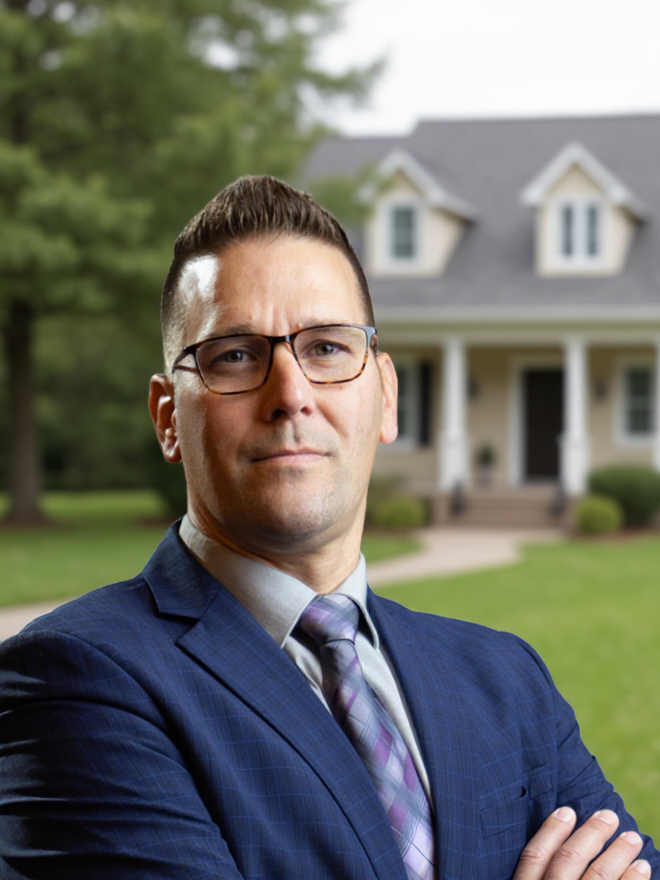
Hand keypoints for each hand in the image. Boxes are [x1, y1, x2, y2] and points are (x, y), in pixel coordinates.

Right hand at [513, 807, 650, 879]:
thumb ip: (534, 875)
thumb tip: (554, 832)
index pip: (533, 857)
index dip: (550, 831)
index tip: (567, 810)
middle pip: (568, 862)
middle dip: (590, 835)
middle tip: (609, 816)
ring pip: (597, 878)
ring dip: (617, 855)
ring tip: (633, 839)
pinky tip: (642, 869)